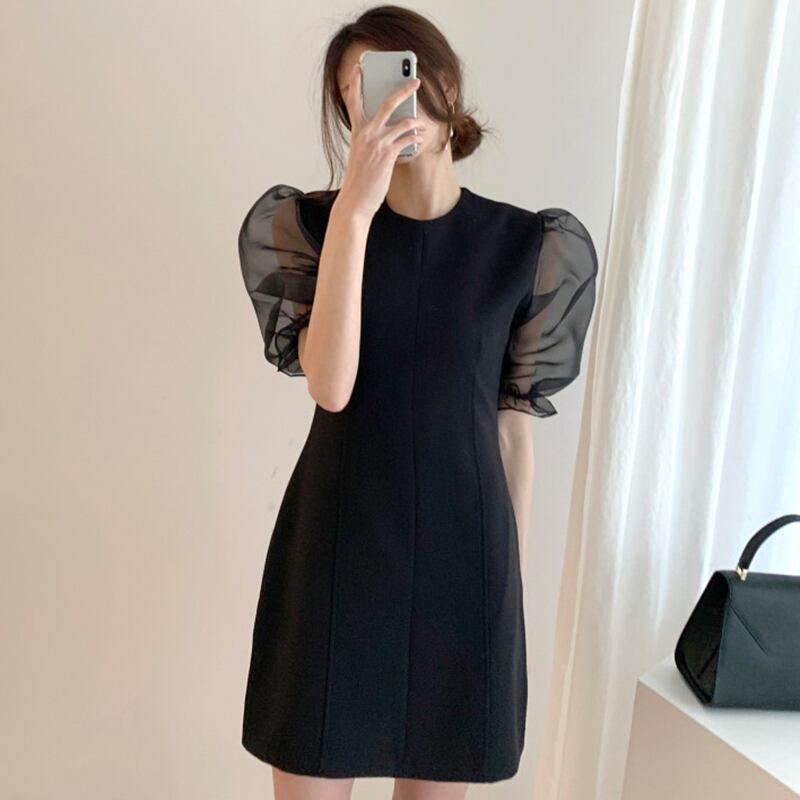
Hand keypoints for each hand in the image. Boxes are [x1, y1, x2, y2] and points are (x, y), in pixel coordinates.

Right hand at [335, 60, 424, 220]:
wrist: (355, 201)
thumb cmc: (358, 180)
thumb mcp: (360, 154)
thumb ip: (369, 139)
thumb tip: (389, 130)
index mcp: (356, 131)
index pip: (352, 100)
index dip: (355, 82)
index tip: (359, 67)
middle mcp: (365, 133)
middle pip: (386, 102)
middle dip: (403, 89)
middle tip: (415, 80)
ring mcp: (377, 143)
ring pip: (402, 121)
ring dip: (416, 120)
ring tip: (422, 121)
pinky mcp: (388, 155)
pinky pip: (407, 139)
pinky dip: (415, 137)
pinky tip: (419, 137)